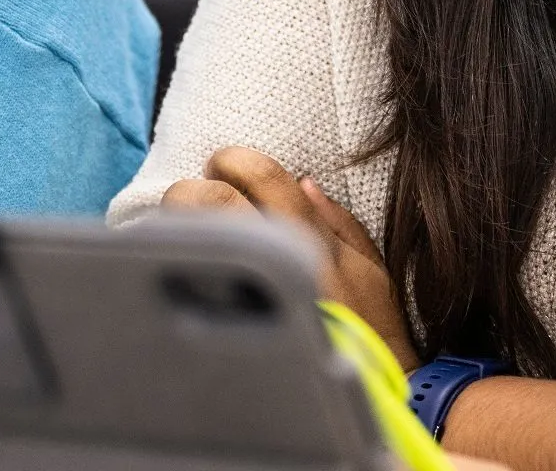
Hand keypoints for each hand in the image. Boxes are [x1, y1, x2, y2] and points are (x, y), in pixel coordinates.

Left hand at [163, 146, 420, 369]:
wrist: (370, 395)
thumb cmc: (375, 330)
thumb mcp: (371, 268)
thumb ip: (337, 222)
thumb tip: (302, 182)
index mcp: (309, 238)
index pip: (260, 174)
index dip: (236, 160)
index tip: (226, 165)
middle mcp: (273, 260)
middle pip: (211, 198)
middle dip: (196, 188)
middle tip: (200, 196)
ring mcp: (243, 294)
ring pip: (189, 236)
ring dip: (181, 225)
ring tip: (191, 234)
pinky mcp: (222, 326)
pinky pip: (186, 282)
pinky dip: (180, 267)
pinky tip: (190, 272)